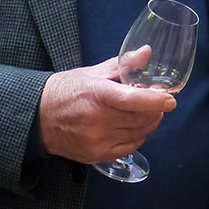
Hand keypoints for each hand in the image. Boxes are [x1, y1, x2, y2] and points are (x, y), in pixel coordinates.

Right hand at [38, 52, 176, 163]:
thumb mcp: (92, 72)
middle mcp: (96, 120)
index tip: (170, 98)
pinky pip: (128, 148)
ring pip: (137, 134)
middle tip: (159, 102)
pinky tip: (134, 127)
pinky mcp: (96, 155)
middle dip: (155, 110)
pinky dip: (137, 137)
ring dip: (148, 123)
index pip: (132, 99)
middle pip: (139, 119)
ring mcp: (96, 140)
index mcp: (96, 94)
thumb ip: (123, 64)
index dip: (155, 100)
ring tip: (147, 113)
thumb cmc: (67, 91)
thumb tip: (147, 52)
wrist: (38, 118)